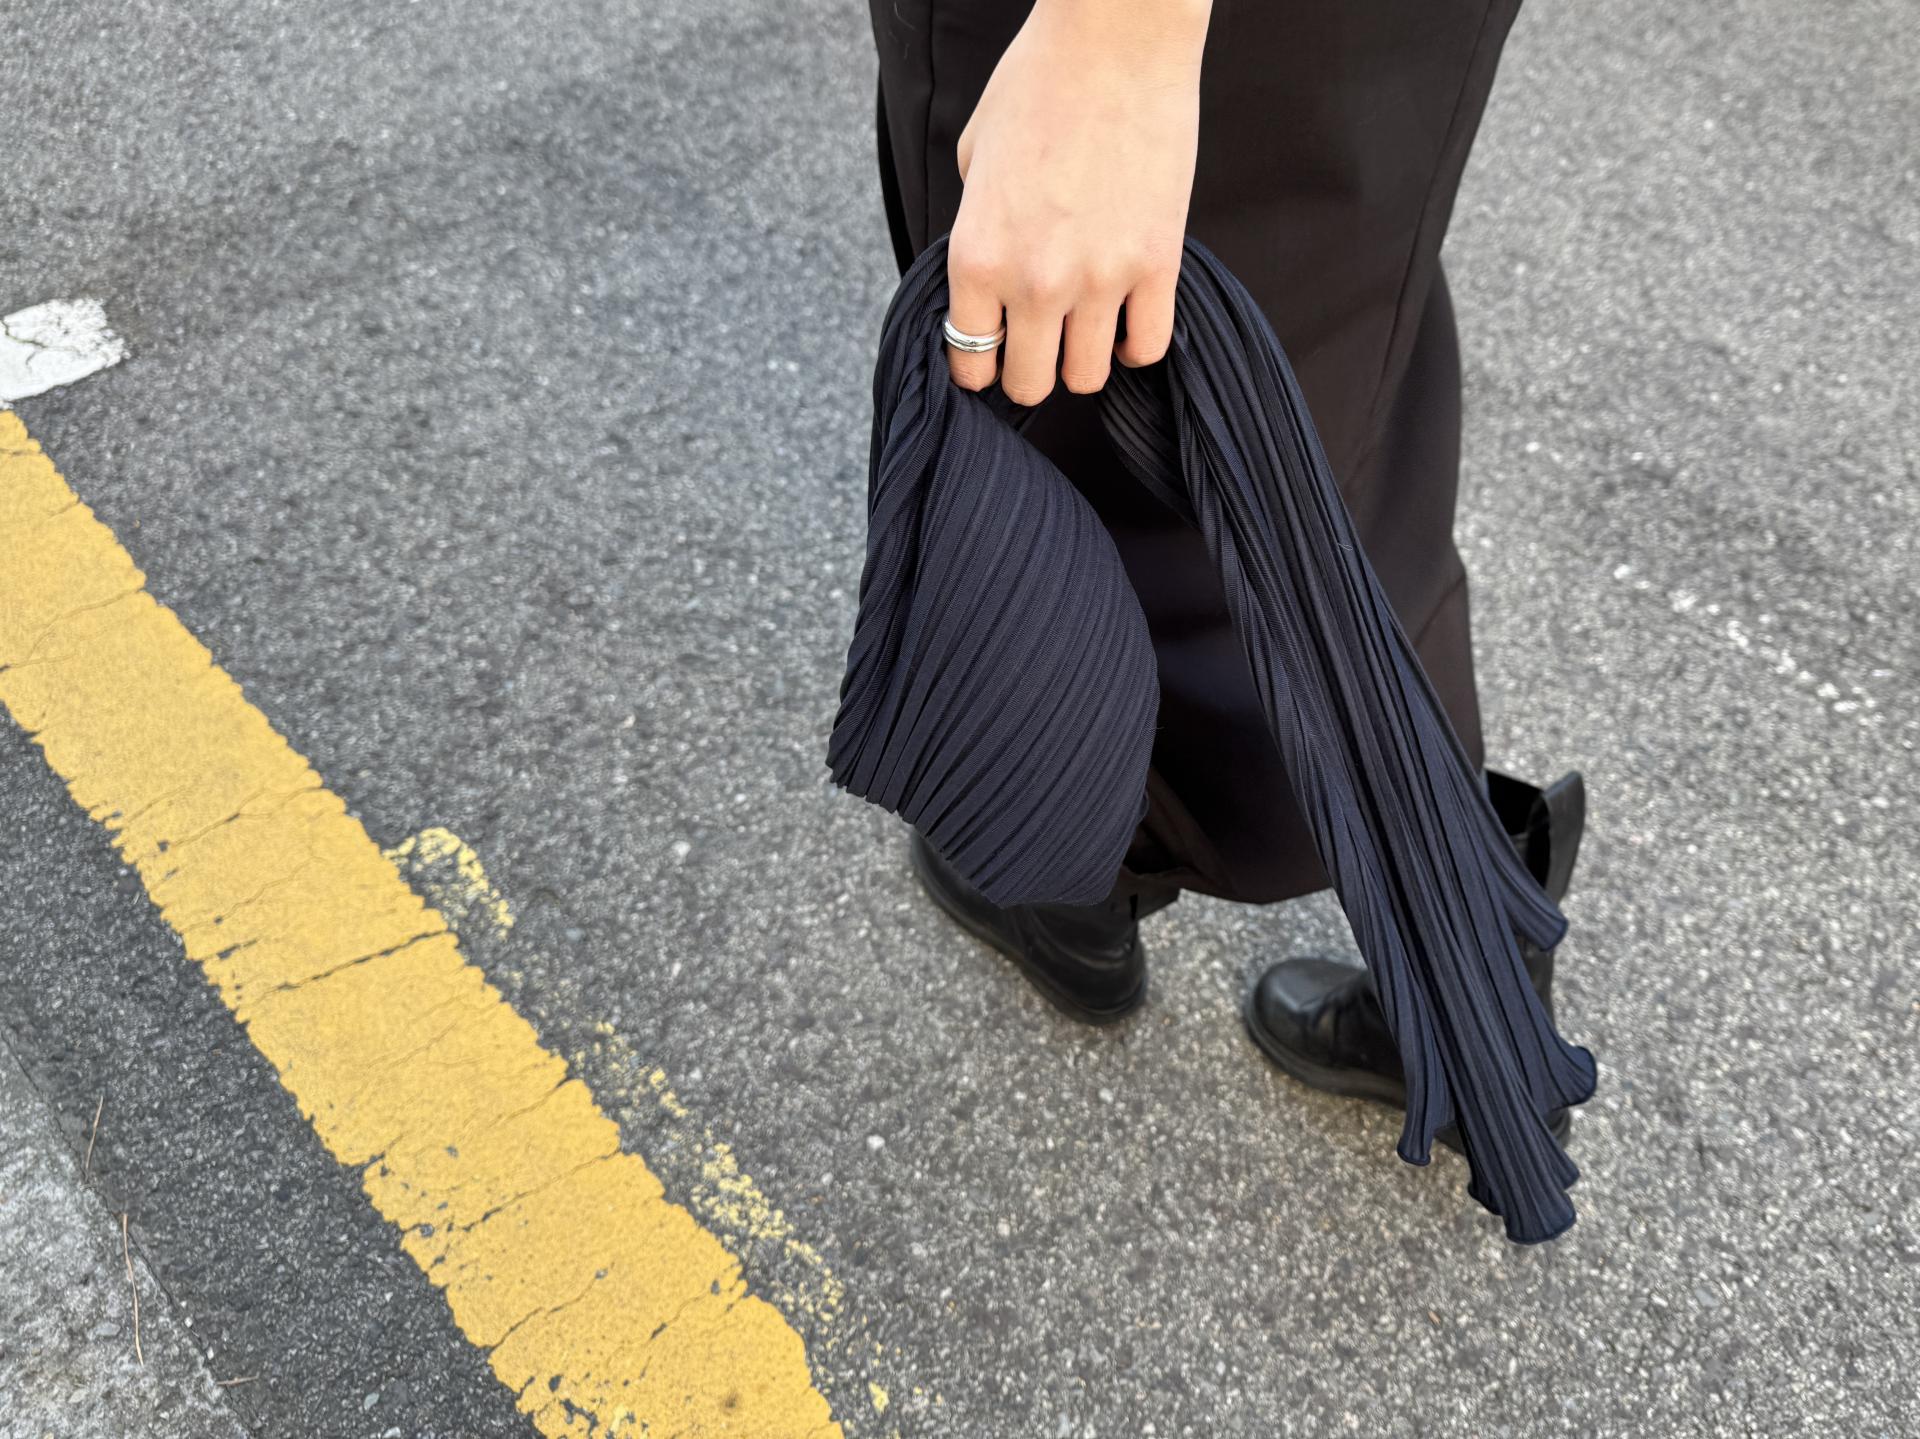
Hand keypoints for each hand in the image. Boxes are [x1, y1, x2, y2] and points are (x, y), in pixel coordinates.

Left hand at [946, 0, 1209, 403]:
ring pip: (1087, 377)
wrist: (1116, 41)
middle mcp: (1034, 282)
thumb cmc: (1039, 82)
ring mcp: (1099, 280)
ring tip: (1086, 330)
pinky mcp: (1157, 267)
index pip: (969, 360)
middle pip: (1029, 384)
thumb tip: (992, 266)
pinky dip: (1136, 345)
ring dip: (1083, 360)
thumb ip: (978, 223)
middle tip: (1040, 347)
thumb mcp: (975, 157)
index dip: (979, 365)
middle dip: (1030, 372)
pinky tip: (1128, 321)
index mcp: (977, 257)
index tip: (991, 355)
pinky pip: (1148, 348)